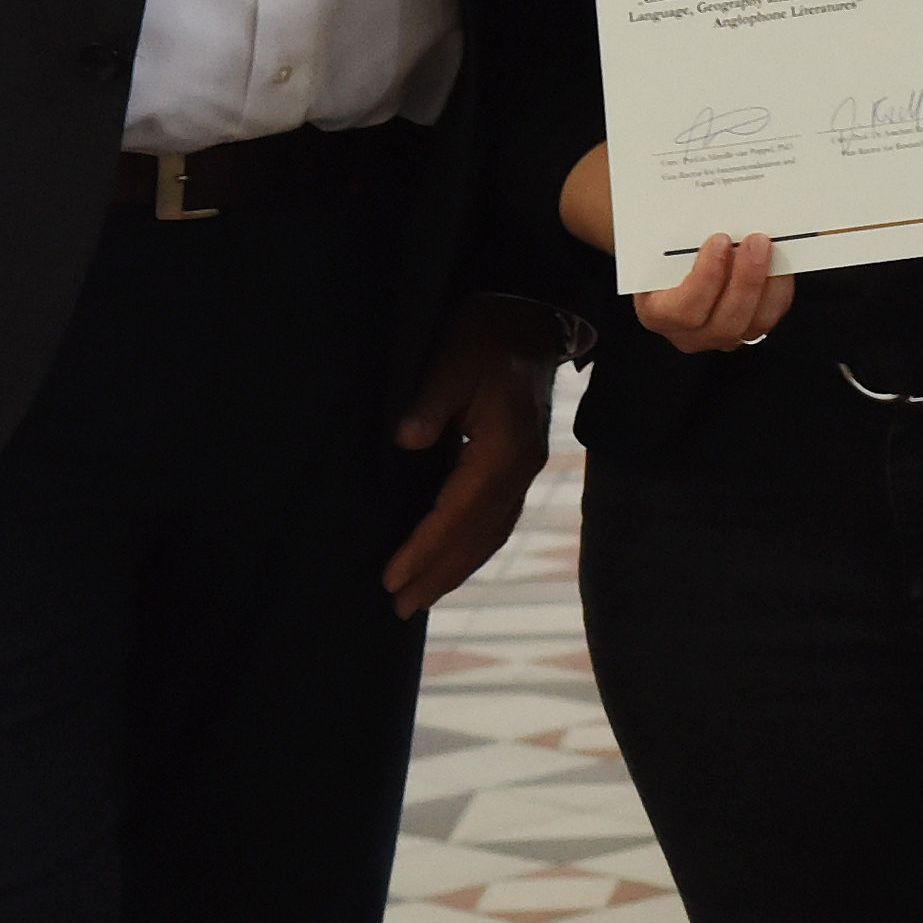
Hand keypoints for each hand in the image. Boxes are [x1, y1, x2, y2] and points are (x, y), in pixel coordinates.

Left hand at [380, 300, 559, 619]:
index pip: (458, 514)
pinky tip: (458, 558)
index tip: (391, 578)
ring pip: (493, 532)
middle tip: (400, 608)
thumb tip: (406, 441)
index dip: (425, 549)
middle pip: (479, 535)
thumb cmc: (486, 334)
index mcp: (503, 448)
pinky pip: (500, 518)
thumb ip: (429, 402)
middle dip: (439, 573)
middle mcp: (521, 467)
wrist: (530, 314)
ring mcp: (527, 467)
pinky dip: (476, 547)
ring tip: (423, 597)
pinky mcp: (523, 462)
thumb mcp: (452, 360)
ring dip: (459, 568)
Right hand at [633, 229, 795, 357]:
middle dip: (746, 279)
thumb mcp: (650, 248)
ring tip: (768, 247)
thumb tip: (696, 212)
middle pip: (725, 322)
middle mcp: (690, 333)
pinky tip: (778, 260)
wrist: (669, 269)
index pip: (683, 310)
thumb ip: (671, 240)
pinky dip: (778, 286)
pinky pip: (770, 314)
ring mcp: (722, 335)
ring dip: (767, 282)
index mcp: (658, 313)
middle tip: (755, 241)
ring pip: (754, 323)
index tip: (719, 240)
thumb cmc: (659, 257)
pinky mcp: (749, 328)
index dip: (706, 278)